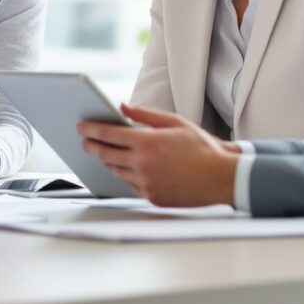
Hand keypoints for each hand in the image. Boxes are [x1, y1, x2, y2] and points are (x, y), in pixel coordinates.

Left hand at [78, 103, 237, 206]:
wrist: (222, 178)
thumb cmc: (201, 148)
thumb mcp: (175, 123)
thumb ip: (145, 115)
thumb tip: (122, 106)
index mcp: (147, 143)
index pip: (109, 135)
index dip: (91, 130)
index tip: (81, 127)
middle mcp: (143, 164)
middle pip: (106, 155)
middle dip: (92, 146)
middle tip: (84, 141)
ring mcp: (146, 183)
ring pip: (116, 171)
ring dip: (108, 162)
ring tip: (104, 153)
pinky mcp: (152, 197)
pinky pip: (131, 185)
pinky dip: (127, 175)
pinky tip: (127, 168)